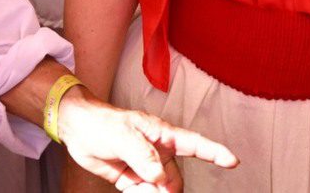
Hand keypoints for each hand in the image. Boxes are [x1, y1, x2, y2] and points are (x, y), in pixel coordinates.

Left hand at [55, 90, 237, 192]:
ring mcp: (146, 166)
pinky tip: (131, 190)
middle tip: (154, 190)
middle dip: (168, 189)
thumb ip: (142, 155)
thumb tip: (159, 175)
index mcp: (162, 134)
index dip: (214, 152)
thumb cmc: (102, 123)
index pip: (194, 144)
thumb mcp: (123, 136)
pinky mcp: (133, 178)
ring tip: (134, 187)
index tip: (232, 161)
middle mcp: (158, 151)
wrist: (77, 130)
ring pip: (161, 188)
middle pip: (175, 177)